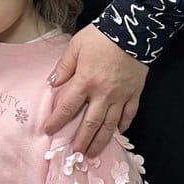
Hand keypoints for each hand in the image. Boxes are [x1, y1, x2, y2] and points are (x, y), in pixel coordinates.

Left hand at [42, 24, 148, 156]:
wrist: (133, 30)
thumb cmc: (100, 36)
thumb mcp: (76, 46)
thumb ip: (64, 67)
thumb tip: (52, 83)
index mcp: (85, 81)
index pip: (67, 107)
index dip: (57, 121)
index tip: (49, 131)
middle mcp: (103, 94)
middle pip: (90, 123)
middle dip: (81, 140)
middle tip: (75, 153)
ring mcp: (121, 96)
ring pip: (110, 125)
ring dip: (100, 140)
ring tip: (93, 153)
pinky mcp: (135, 94)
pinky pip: (129, 115)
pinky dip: (123, 126)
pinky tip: (118, 133)